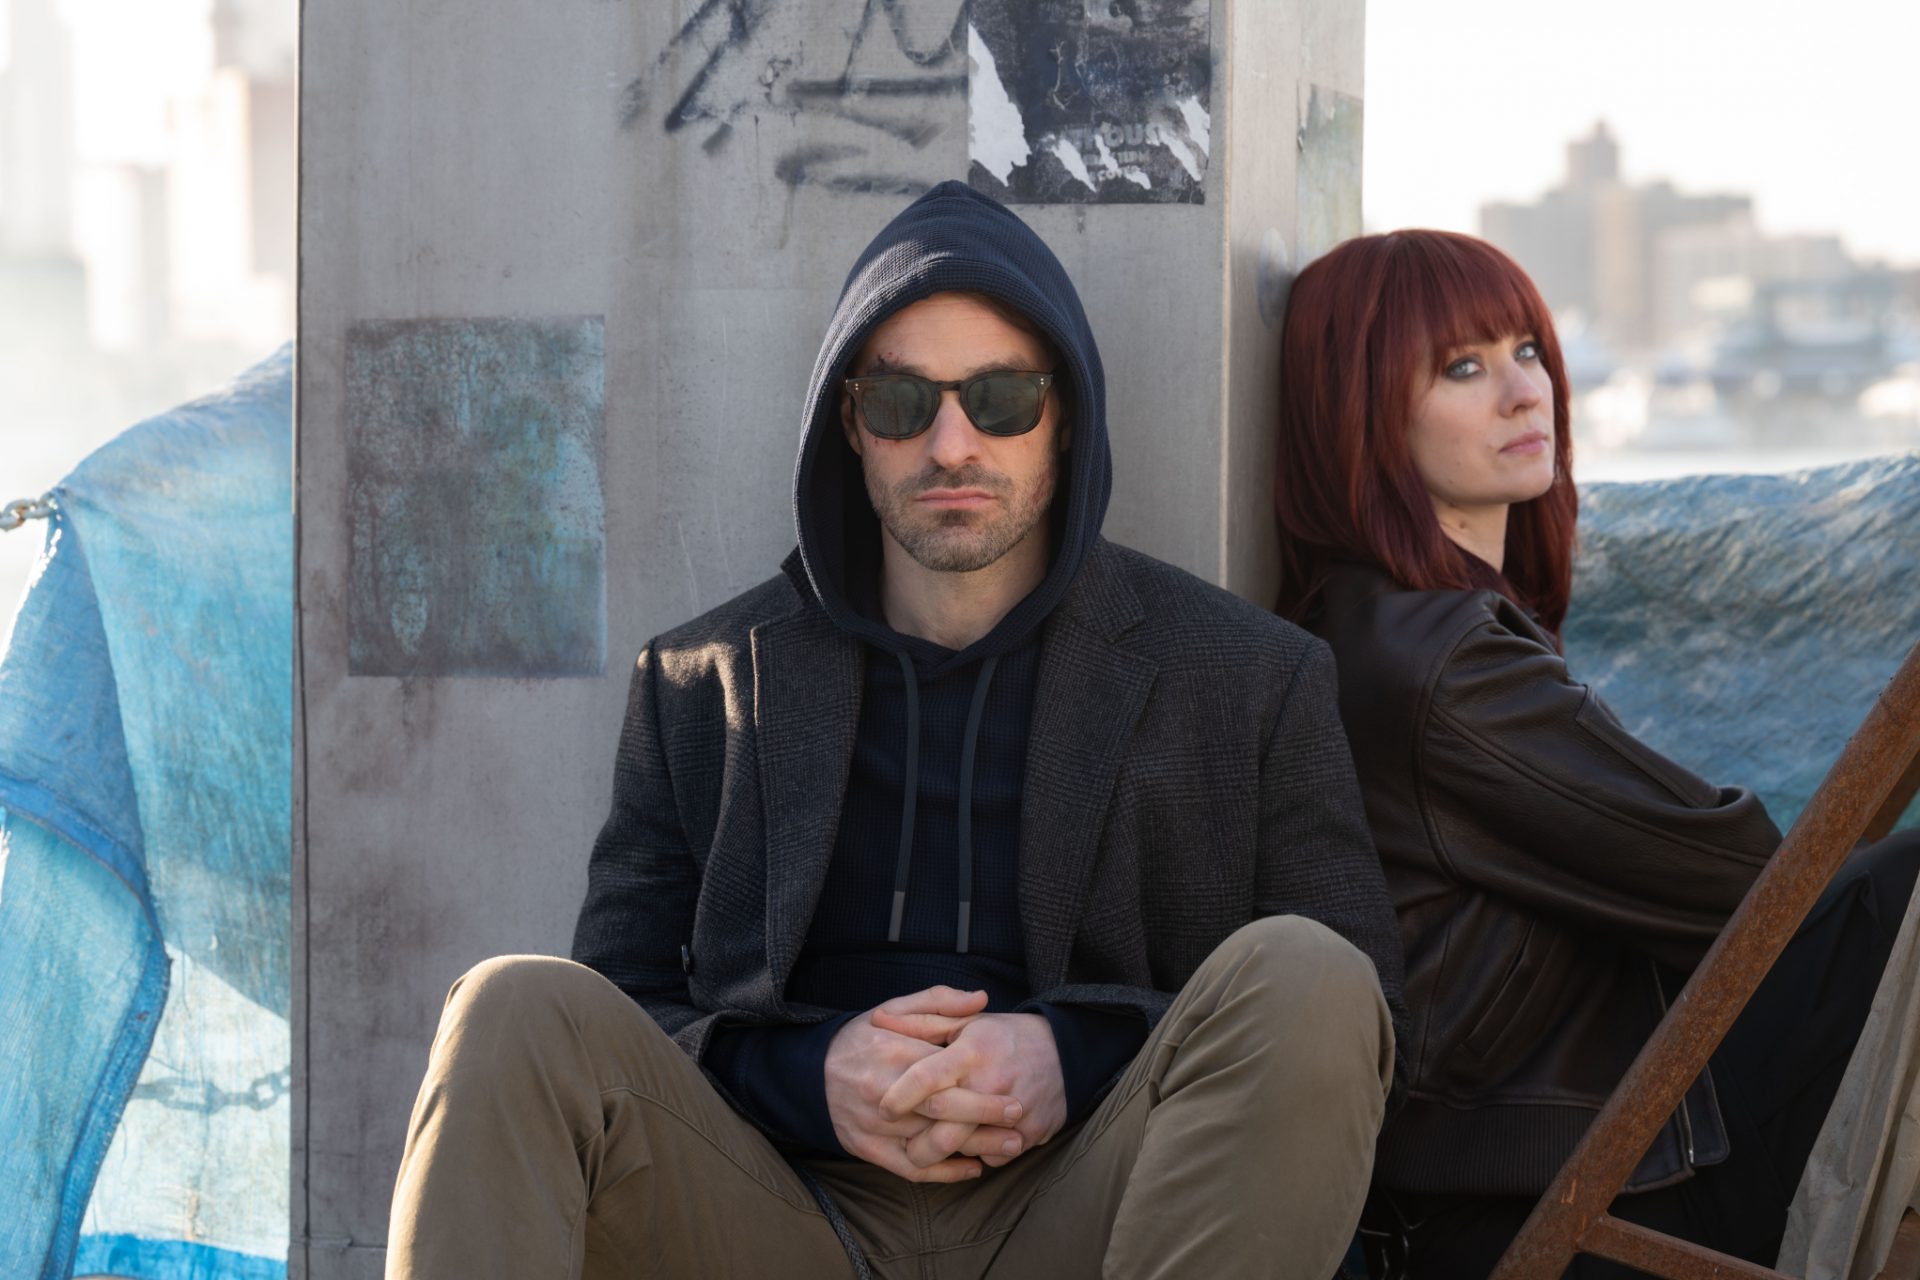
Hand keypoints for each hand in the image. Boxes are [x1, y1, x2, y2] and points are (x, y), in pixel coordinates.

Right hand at [824, 987, 1024, 1181]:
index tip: (1015, 1096)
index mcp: (894, 1052)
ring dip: (973, 1148)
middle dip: (985, 1120)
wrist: (810, 1073)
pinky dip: (944, 1172)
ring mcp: (875, 1125)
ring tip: (1008, 1148)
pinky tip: (972, 1167)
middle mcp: (884, 1091)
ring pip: (930, 1143)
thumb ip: (939, 1002)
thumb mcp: (894, 1009)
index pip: (944, 1075)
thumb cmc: (862, 1038)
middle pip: (941, 1112)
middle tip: (1019, 1124)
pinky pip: (910, 1168)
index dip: (982, 1090)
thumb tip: (982, 999)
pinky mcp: (868, 1149)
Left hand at [872, 1011, 1067, 1168]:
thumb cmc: (1003, 1036)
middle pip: (944, 1129)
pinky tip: (976, 1137)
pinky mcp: (1030, 1135)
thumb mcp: (964, 1021)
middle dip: (917, 1143)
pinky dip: (979, 1154)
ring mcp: (1014, 1114)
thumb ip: (920, 1021)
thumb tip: (878, 1019)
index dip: (900, 1097)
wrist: (1064, 1052)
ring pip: (965, 1150)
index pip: (926, 1079)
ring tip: (936, 1139)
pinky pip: (992, 1159)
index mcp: (971, 1052)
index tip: (884, 1108)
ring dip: (947, 1151)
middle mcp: (992, 1084)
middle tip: (904, 1142)